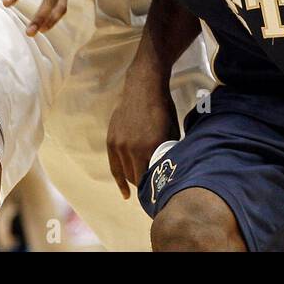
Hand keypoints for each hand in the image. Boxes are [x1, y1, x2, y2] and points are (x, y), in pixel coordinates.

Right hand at [106, 60, 176, 199]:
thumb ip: (168, 151)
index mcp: (151, 147)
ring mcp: (120, 145)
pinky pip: (114, 166)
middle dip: (145, 186)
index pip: (152, 178)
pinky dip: (119, 180)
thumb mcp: (172, 131)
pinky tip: (125, 193)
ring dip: (134, 182)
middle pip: (138, 178)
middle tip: (153, 193)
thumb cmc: (163, 108)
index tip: (162, 196)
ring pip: (126, 174)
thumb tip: (170, 169)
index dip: (156, 189)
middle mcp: (133, 149)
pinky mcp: (111, 140)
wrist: (143, 87)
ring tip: (142, 189)